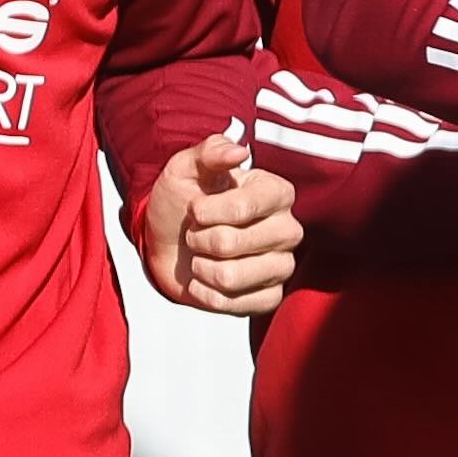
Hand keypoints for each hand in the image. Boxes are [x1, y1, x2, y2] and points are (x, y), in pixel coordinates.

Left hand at [140, 131, 302, 316]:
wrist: (170, 244)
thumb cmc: (182, 203)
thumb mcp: (185, 169)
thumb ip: (210, 152)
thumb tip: (239, 152)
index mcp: (276, 193)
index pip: (243, 208)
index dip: (206, 212)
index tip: (194, 208)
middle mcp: (288, 229)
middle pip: (232, 243)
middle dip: (199, 240)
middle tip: (197, 234)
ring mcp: (282, 265)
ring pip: (231, 277)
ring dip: (201, 268)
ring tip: (201, 258)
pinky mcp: (270, 296)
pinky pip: (236, 304)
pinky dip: (207, 294)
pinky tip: (205, 281)